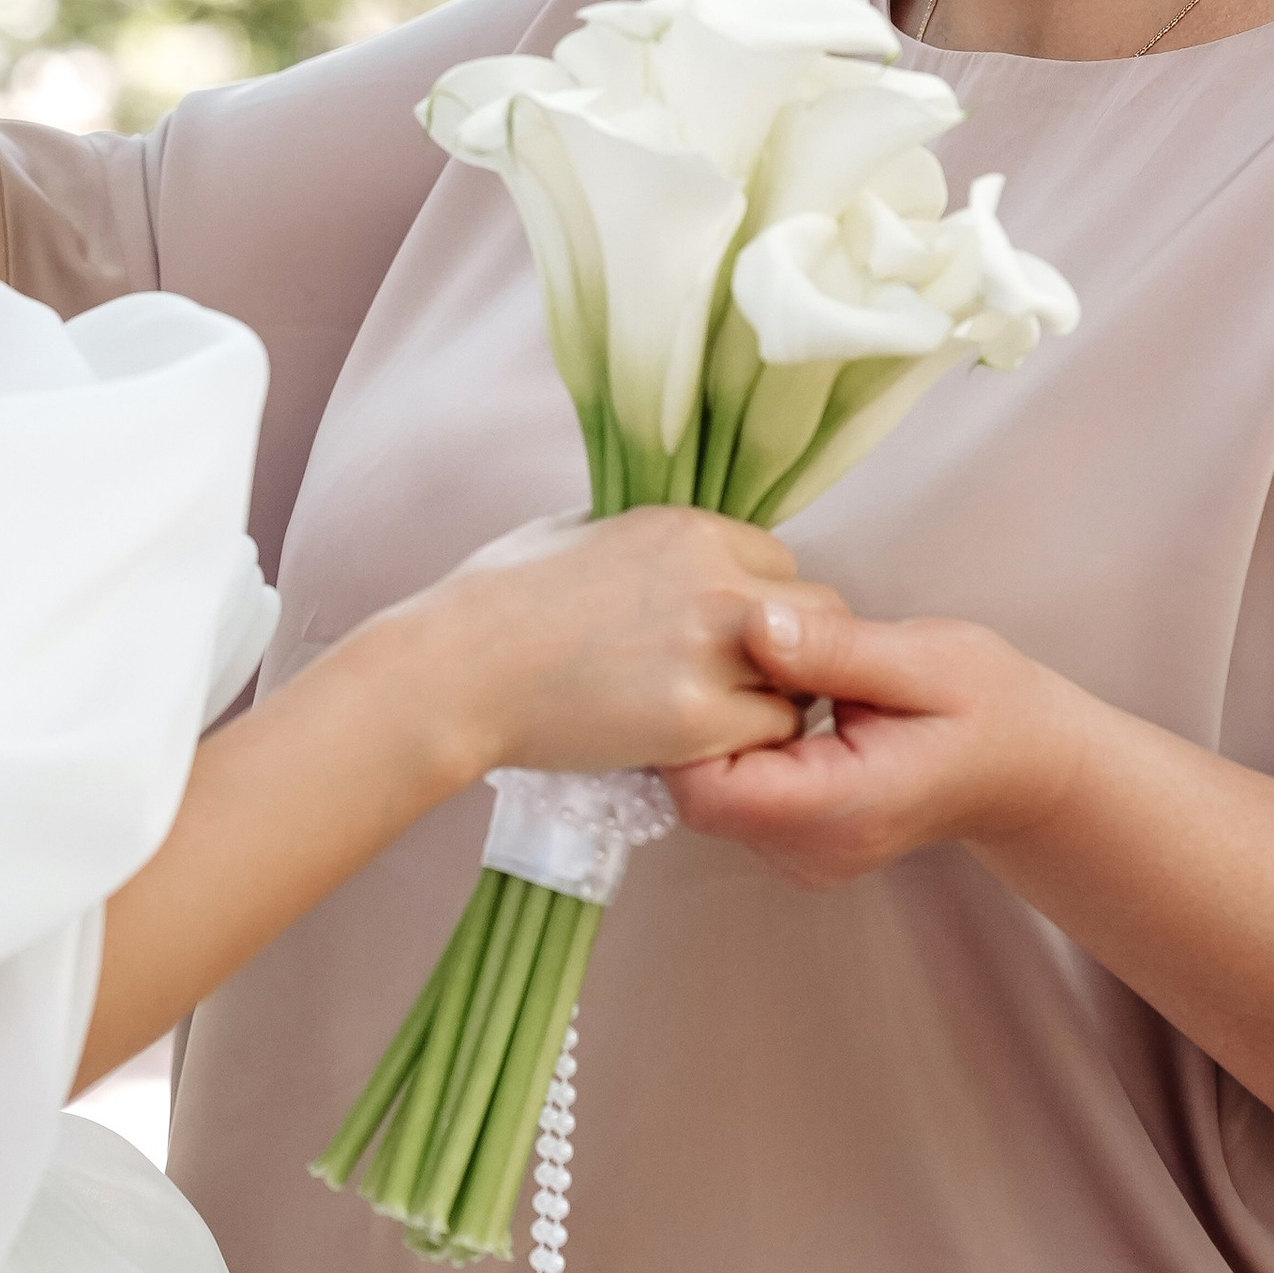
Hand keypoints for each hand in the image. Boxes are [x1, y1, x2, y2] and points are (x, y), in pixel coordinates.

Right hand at [414, 507, 846, 782]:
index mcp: (689, 530)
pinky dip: (748, 741)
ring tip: (722, 714)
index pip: (779, 560)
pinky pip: (771, 732)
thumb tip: (670, 554)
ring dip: (775, 697)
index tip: (728, 629)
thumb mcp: (581, 530)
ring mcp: (711, 653)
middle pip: (816, 610)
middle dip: (790, 644)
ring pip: (804, 678)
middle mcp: (715, 583)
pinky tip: (703, 742)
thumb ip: (648, 542)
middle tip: (744, 676)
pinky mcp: (699, 720)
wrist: (457, 670)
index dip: (760, 598)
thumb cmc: (498, 599)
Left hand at [667, 605, 1088, 887]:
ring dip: (722, 728)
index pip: (711, 790)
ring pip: (709, 795)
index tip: (719, 654)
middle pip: (699, 795)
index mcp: (843, 810)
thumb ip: (835, 648)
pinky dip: (741, 743)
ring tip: (772, 670)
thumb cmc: (989, 706)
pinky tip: (777, 697)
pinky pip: (735, 794)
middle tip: (745, 648)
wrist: (1026, 764)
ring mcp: (800, 855)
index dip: (690, 722)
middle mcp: (812, 851)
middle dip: (701, 719)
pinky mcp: (795, 840)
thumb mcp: (924, 658)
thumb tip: (754, 623)